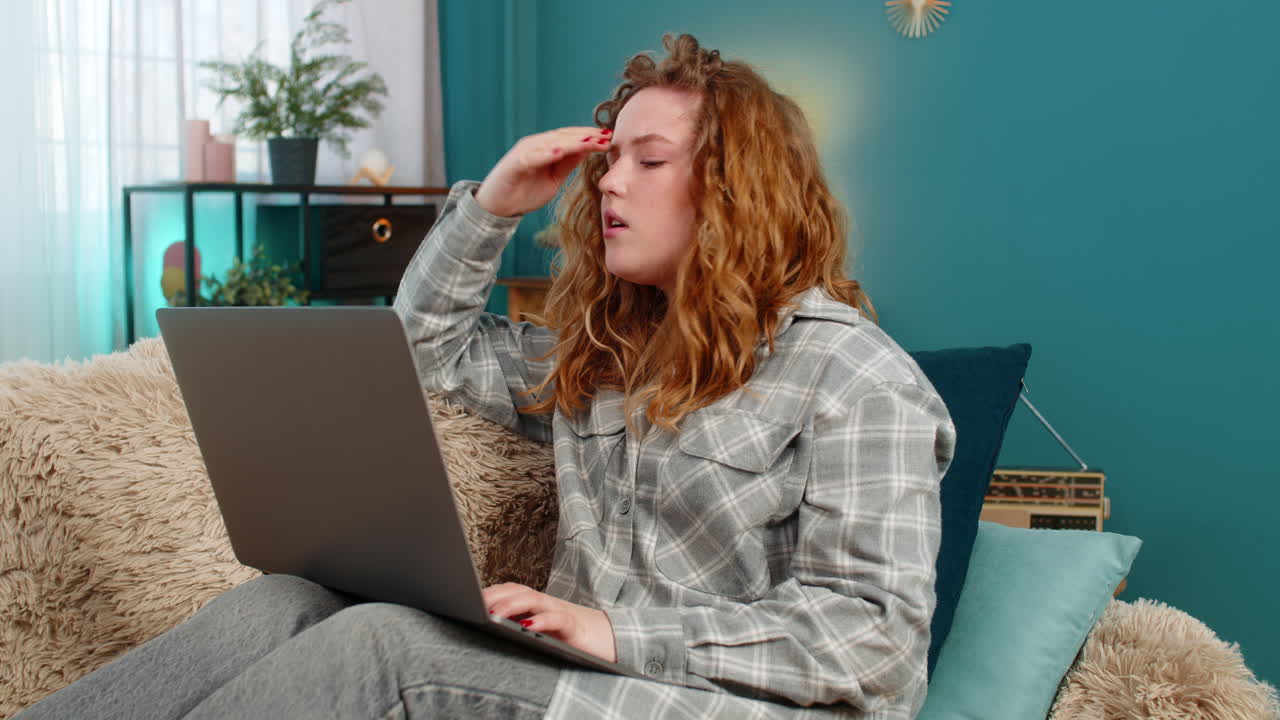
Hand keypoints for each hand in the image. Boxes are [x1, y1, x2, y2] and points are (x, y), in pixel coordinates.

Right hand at [474, 127, 611, 217]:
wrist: (498, 207)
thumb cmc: (525, 192)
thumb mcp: (554, 178)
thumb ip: (568, 164)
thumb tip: (589, 152)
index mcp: (546, 147)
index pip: (571, 137)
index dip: (590, 136)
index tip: (610, 137)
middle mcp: (536, 145)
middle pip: (564, 136)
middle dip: (586, 136)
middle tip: (606, 136)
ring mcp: (524, 152)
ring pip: (551, 143)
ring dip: (571, 141)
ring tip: (590, 140)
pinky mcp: (514, 164)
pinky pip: (532, 157)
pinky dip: (546, 153)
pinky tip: (560, 151)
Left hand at [482, 582, 617, 662]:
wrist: (604, 639)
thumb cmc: (565, 636)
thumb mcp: (537, 630)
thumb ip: (516, 625)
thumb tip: (485, 625)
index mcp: (535, 603)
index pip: (509, 590)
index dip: (489, 591)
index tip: (467, 597)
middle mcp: (545, 603)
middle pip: (517, 591)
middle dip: (494, 596)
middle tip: (474, 605)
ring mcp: (560, 612)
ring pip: (534, 600)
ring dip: (512, 606)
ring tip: (493, 615)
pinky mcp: (573, 627)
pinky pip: (557, 620)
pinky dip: (542, 621)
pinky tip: (528, 626)